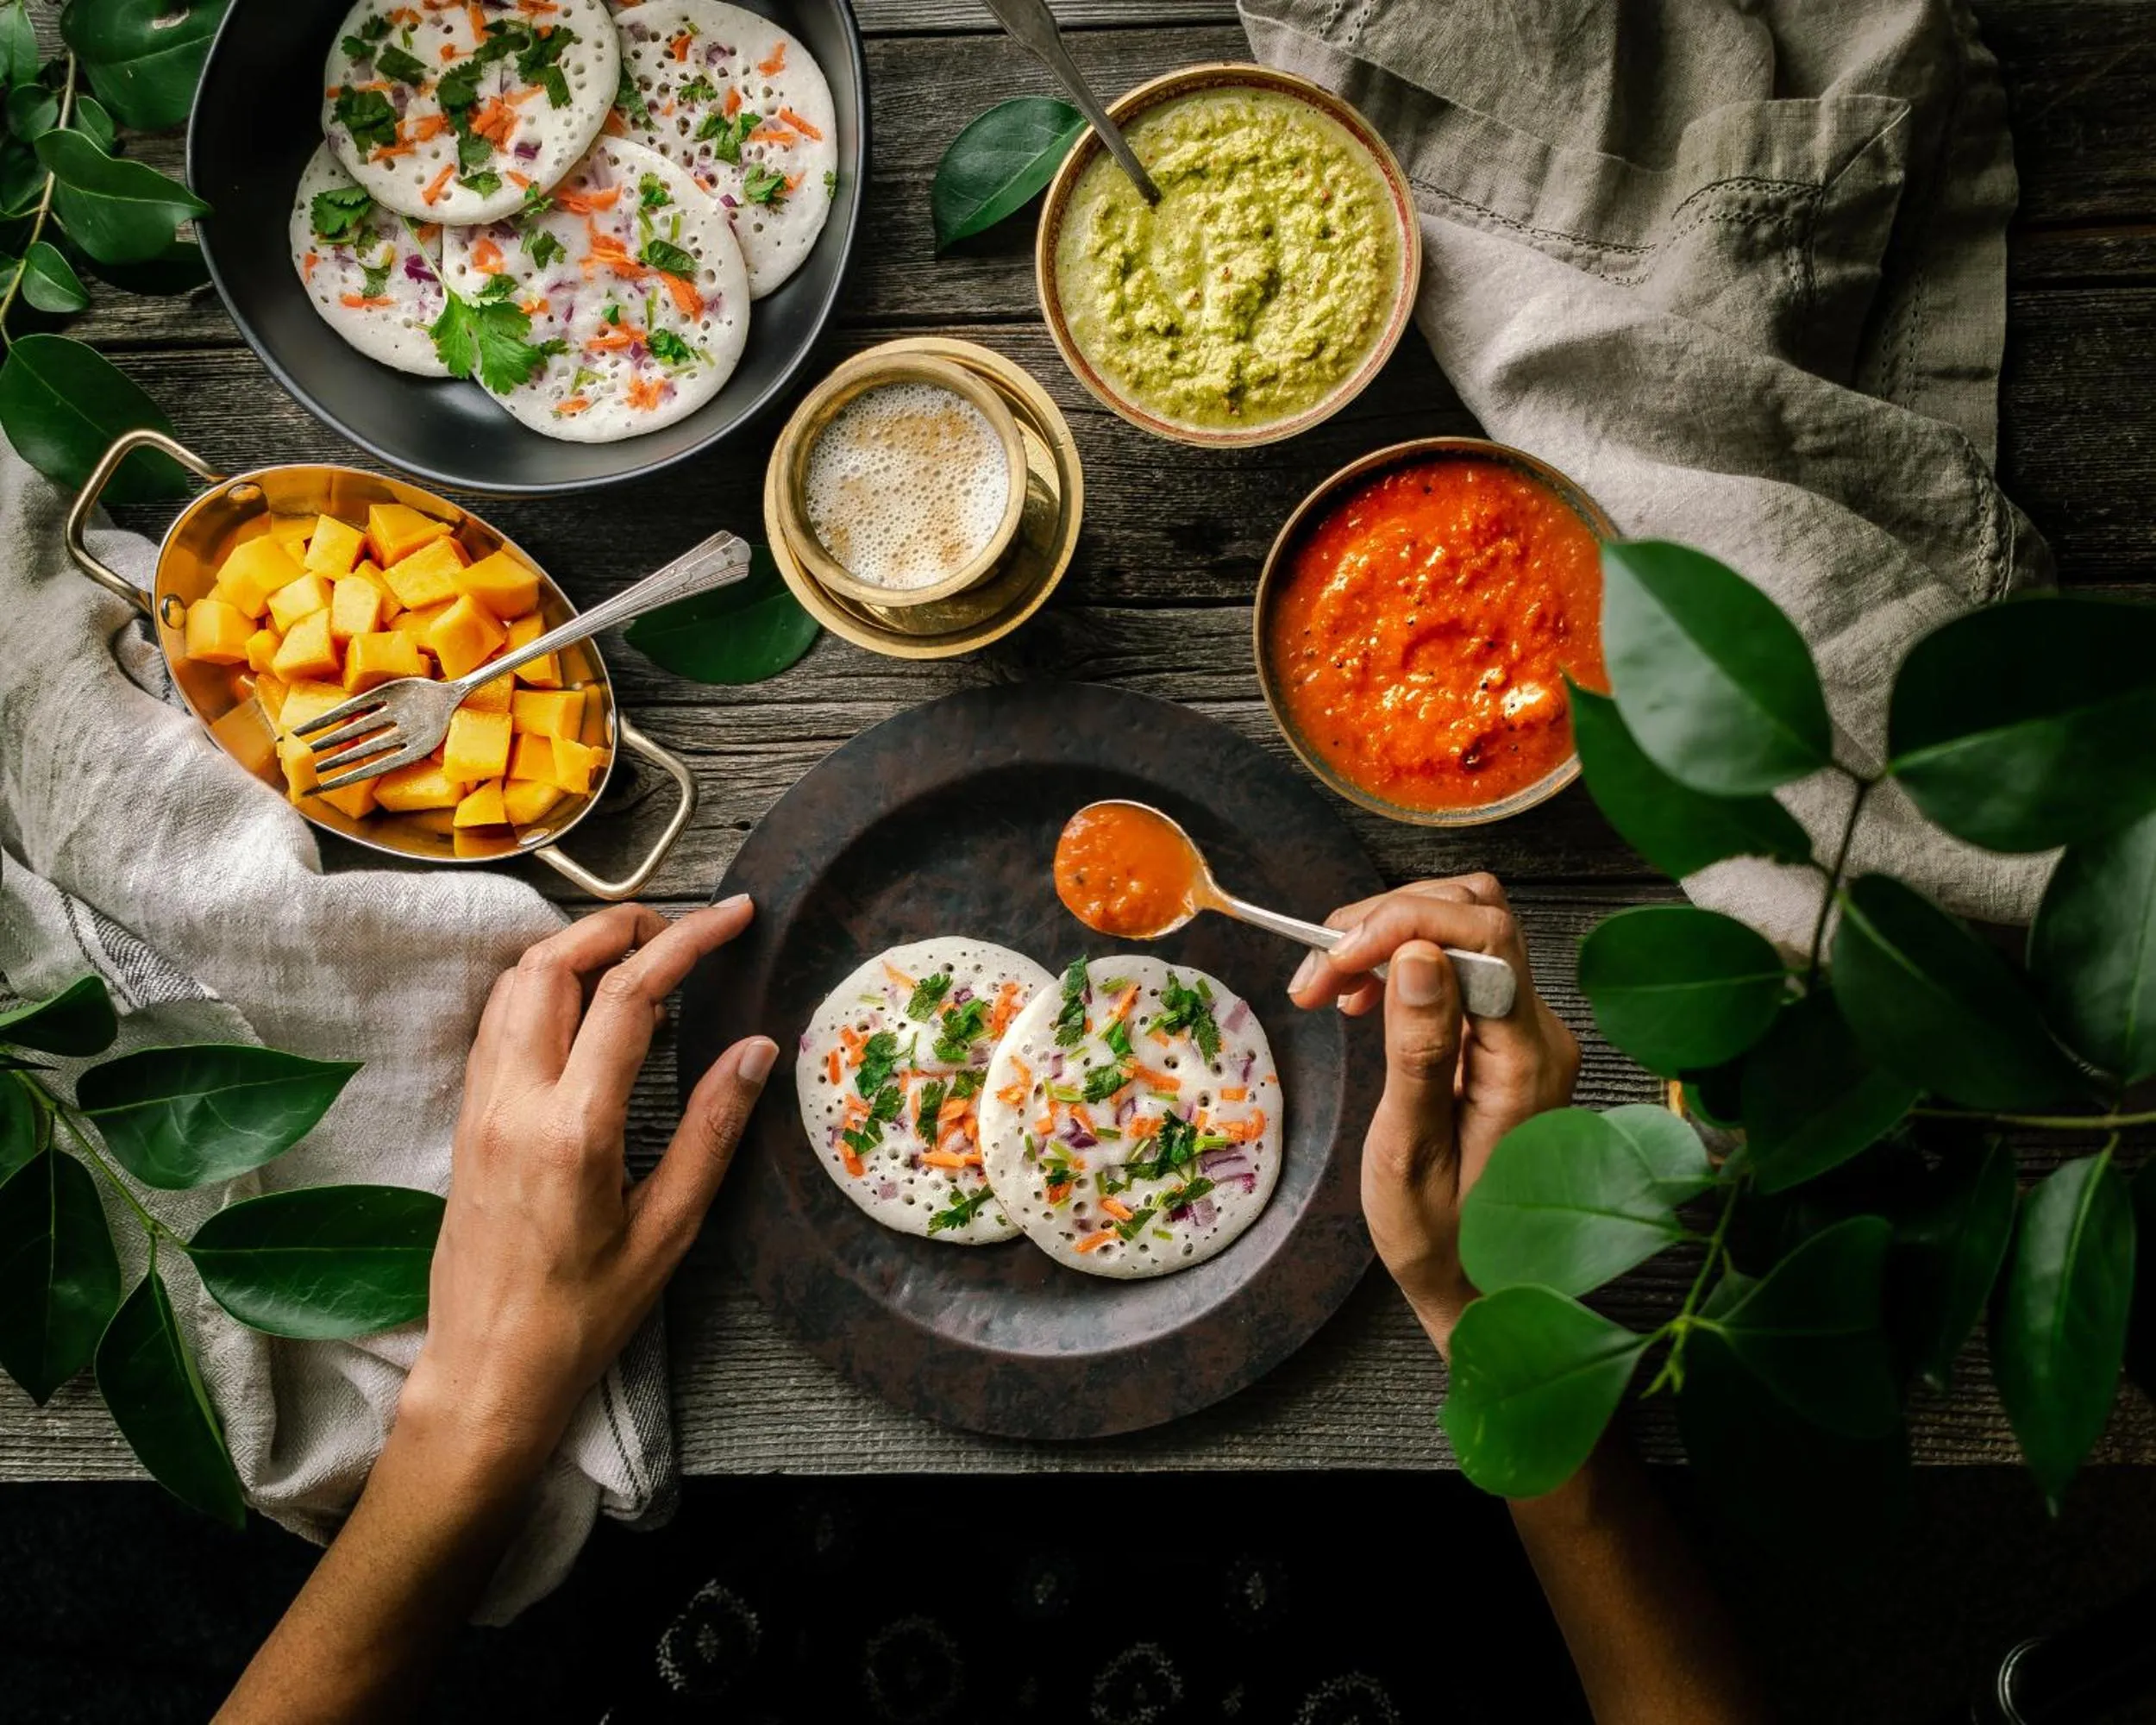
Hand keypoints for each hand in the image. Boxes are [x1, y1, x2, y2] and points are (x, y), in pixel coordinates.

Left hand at [400, 897, 776, 1473]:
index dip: (686, 941)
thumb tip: (756, 1049)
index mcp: (572, 1127)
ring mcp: (479, 1106)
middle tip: (679, 928)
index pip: (630, 995)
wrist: (487, 1371)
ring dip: (574, 950)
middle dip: (618, 926)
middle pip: (552, 963)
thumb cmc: (583, 1315)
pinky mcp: (467, 1119)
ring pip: (514, 985)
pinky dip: (544, 987)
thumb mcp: (669, 1228)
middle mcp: (513, 1101)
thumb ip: (712, 1128)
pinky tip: (587, 1009)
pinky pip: (499, 1022)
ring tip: (638, 958)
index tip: (733, 916)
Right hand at [1290, 874, 1577, 1354]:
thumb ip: (1418, 1051)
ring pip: (1464, 930)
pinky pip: (1458, 967)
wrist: (1480, 1287)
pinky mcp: (1505, 1038)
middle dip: (1386, 924)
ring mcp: (1526, 1033)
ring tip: (1327, 983)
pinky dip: (1400, 963)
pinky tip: (1359, 998)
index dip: (1401, 923)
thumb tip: (1418, 955)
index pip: (1482, 937)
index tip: (1333, 958)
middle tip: (1316, 972)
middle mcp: (1540, 1033)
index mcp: (1526, 1061)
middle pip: (1475, 916)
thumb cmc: (1443, 1239)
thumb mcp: (1411, 1152)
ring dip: (1387, 938)